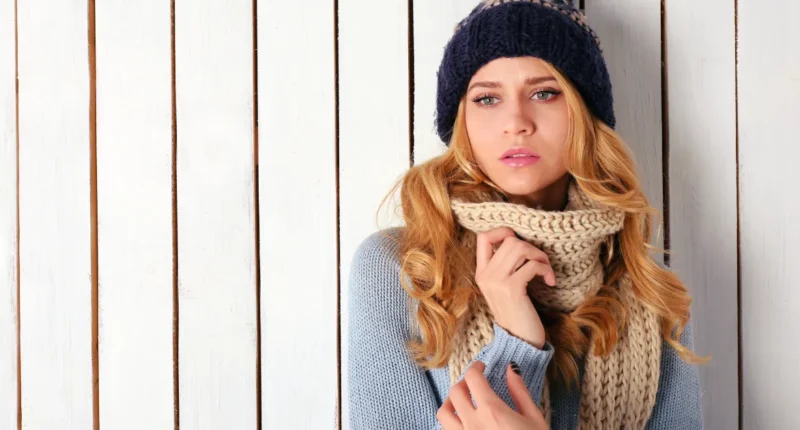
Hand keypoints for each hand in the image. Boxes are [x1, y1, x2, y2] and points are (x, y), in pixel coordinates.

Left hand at [437, 361, 548, 429]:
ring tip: (461, 402)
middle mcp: (472, 424)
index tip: (481, 367)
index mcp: (491, 411)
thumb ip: (519, 391)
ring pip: (443, 414)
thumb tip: (511, 368)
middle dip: (463, 382)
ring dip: (450, 403)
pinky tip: (463, 424)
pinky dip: (450, 424)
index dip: (475, 368)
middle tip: (473, 382)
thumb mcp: (534, 418)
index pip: (473, 378)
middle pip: (455, 392)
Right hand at [475, 227, 555, 347]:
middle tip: (542, 262)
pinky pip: (532, 265)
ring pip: (520, 248)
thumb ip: (505, 267)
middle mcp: (486, 275)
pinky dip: (546, 270)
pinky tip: (550, 281)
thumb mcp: (504, 288)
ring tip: (546, 270)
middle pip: (509, 240)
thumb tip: (520, 243)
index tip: (520, 241)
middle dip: (532, 247)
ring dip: (540, 256)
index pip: (483, 237)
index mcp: (481, 273)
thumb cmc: (517, 313)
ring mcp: (497, 281)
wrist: (519, 341)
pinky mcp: (511, 288)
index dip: (502, 231)